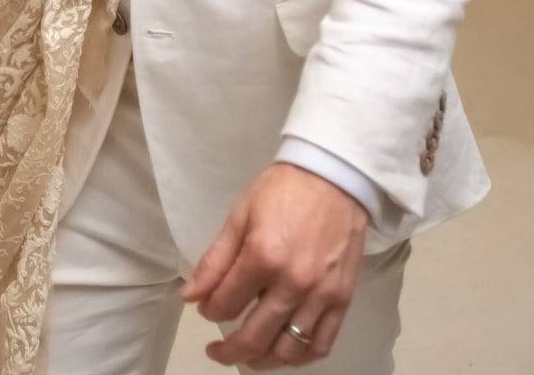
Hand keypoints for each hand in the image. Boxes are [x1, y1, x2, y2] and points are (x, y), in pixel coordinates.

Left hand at [185, 165, 367, 366]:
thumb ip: (215, 261)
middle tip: (216, 350)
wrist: (335, 177)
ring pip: (288, 350)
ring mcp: (321, 296)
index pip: (226, 304)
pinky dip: (300, 357)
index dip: (209, 310)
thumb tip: (190, 297)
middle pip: (254, 337)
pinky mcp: (343, 300)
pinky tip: (284, 353)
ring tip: (248, 356)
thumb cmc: (283, 191)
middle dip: (228, 350)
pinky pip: (322, 344)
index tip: (206, 306)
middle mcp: (293, 283)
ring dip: (262, 360)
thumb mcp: (240, 217)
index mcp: (263, 257)